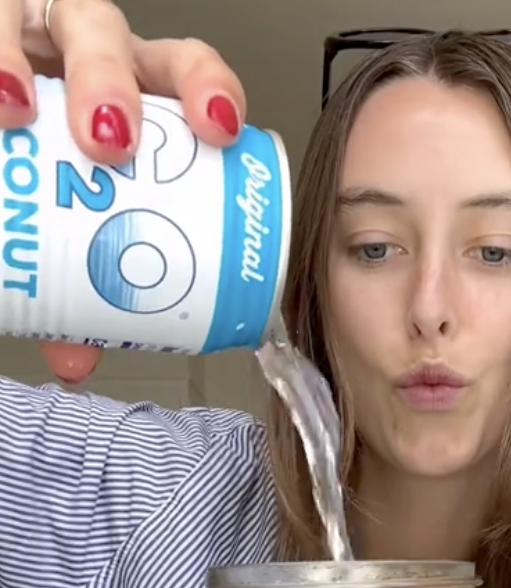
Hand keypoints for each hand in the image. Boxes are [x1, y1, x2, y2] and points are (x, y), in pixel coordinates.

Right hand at [1, 0, 245, 382]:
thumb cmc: (48, 176)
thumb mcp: (68, 224)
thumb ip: (74, 286)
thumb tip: (75, 360)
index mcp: (134, 98)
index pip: (184, 72)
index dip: (208, 90)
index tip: (220, 130)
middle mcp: (87, 56)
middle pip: (115, 39)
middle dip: (113, 84)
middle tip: (106, 144)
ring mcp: (35, 37)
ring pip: (52, 20)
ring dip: (31, 61)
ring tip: (16, 109)